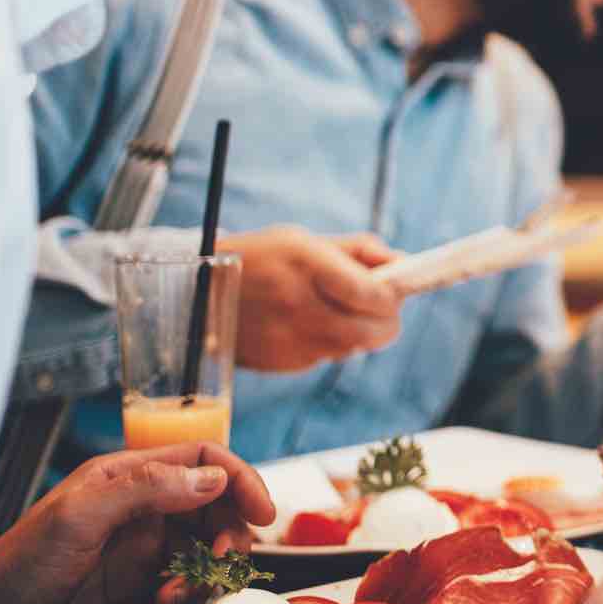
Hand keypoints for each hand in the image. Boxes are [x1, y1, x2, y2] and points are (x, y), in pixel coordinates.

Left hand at [0, 444, 273, 603]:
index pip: (201, 460)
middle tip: (223, 561)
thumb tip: (211, 478)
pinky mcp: (134, 590)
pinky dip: (186, 597)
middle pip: (214, 506)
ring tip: (182, 592)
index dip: (238, 480)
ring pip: (204, 549)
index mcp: (124, 477)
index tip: (261, 511)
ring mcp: (137, 551)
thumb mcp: (79, 517)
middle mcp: (138, 509)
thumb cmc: (12, 570)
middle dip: (229, 532)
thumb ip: (146, 489)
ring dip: (208, 570)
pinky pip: (184, 587)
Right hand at [220, 224, 402, 371]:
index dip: (393, 298)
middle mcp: (298, 304)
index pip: (370, 295)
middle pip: (370, 332)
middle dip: (387, 324)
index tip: (396, 292)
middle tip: (384, 311)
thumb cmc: (261, 258)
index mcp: (306, 265)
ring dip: (359, 334)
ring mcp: (288, 339)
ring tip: (339, 311)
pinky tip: (308, 324)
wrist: (198, 293)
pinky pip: (324, 357)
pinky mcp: (281, 363)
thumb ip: (359, 251)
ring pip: (351, 348)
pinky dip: (329, 343)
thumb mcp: (305, 240)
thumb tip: (404, 265)